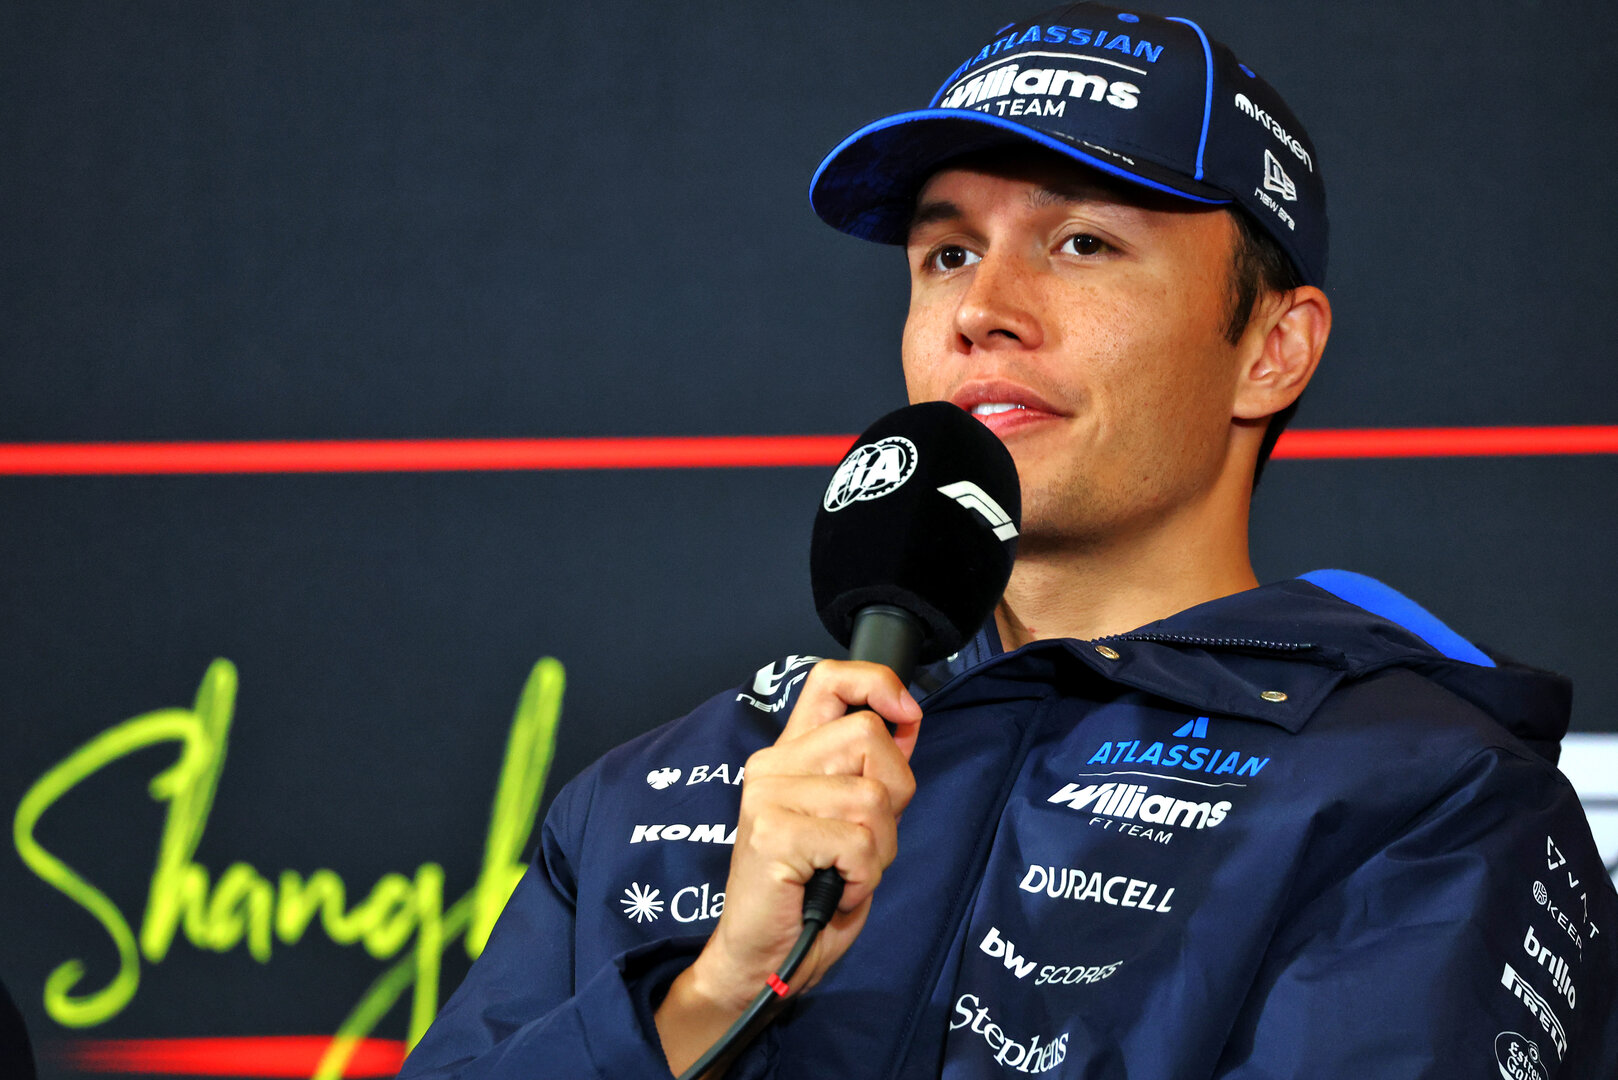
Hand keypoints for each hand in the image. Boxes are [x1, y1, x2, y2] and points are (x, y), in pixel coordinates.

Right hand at [654, 660, 920, 1073]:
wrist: (762, 959)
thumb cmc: (808, 896)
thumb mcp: (850, 824)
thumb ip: (870, 774)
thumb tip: (907, 722)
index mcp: (791, 755)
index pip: (830, 680)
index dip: (878, 684)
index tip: (906, 715)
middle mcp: (774, 764)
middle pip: (870, 736)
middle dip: (894, 795)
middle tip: (864, 843)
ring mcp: (768, 796)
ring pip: (871, 796)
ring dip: (878, 850)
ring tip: (845, 873)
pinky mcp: (772, 832)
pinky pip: (857, 842)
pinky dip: (862, 876)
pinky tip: (835, 890)